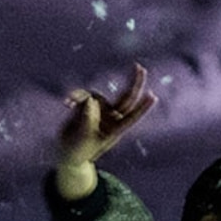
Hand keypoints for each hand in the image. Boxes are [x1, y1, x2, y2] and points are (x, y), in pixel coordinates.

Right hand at [53, 62, 154, 195]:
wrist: (68, 152)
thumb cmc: (80, 150)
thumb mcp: (84, 137)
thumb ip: (88, 118)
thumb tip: (90, 99)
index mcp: (115, 129)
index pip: (132, 116)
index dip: (142, 107)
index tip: (153, 96)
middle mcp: (111, 117)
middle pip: (126, 97)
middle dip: (134, 82)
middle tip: (140, 67)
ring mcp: (100, 110)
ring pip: (96, 95)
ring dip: (82, 97)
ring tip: (68, 104)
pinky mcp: (88, 105)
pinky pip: (82, 96)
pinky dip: (74, 97)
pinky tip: (66, 103)